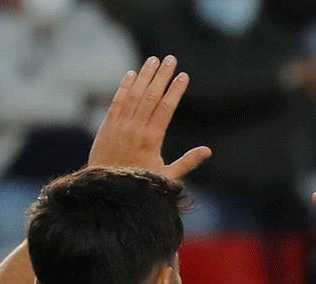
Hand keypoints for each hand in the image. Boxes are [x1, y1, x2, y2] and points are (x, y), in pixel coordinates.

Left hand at [87, 55, 211, 180]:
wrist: (108, 192)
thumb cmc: (140, 186)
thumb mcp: (167, 178)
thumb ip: (187, 162)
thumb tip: (207, 151)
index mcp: (152, 139)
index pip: (166, 108)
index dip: (175, 90)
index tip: (183, 76)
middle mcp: (135, 128)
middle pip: (151, 95)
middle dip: (162, 75)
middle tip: (171, 59)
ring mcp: (120, 125)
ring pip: (134, 94)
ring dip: (144, 75)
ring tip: (154, 59)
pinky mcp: (108, 126)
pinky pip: (117, 101)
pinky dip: (124, 86)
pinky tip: (131, 74)